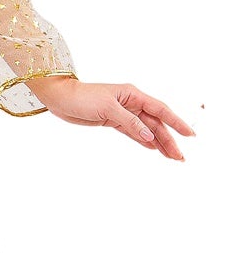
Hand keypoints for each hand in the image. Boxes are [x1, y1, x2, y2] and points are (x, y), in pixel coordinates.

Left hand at [27, 76, 194, 159]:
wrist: (61, 99)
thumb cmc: (83, 98)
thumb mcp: (107, 108)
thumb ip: (129, 122)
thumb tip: (149, 135)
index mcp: (133, 95)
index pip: (160, 110)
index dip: (176, 122)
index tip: (189, 135)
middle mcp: (131, 103)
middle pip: (156, 123)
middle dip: (169, 139)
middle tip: (180, 157)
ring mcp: (123, 113)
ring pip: (146, 129)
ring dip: (159, 142)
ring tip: (172, 157)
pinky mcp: (114, 121)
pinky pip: (134, 132)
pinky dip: (144, 140)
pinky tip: (154, 148)